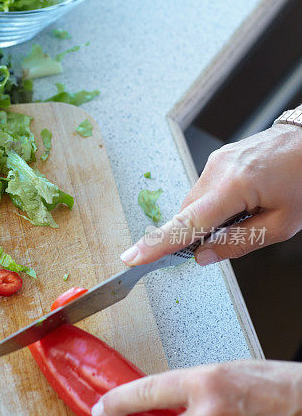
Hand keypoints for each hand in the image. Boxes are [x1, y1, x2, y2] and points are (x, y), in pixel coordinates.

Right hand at [120, 124, 301, 265]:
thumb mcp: (282, 223)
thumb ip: (240, 243)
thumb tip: (204, 256)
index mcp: (234, 186)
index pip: (186, 223)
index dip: (157, 244)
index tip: (132, 258)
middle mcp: (217, 169)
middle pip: (190, 215)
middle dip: (201, 233)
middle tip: (233, 237)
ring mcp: (217, 160)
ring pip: (198, 203)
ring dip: (212, 217)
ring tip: (250, 212)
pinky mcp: (220, 157)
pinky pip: (207, 189)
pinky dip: (217, 203)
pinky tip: (245, 200)